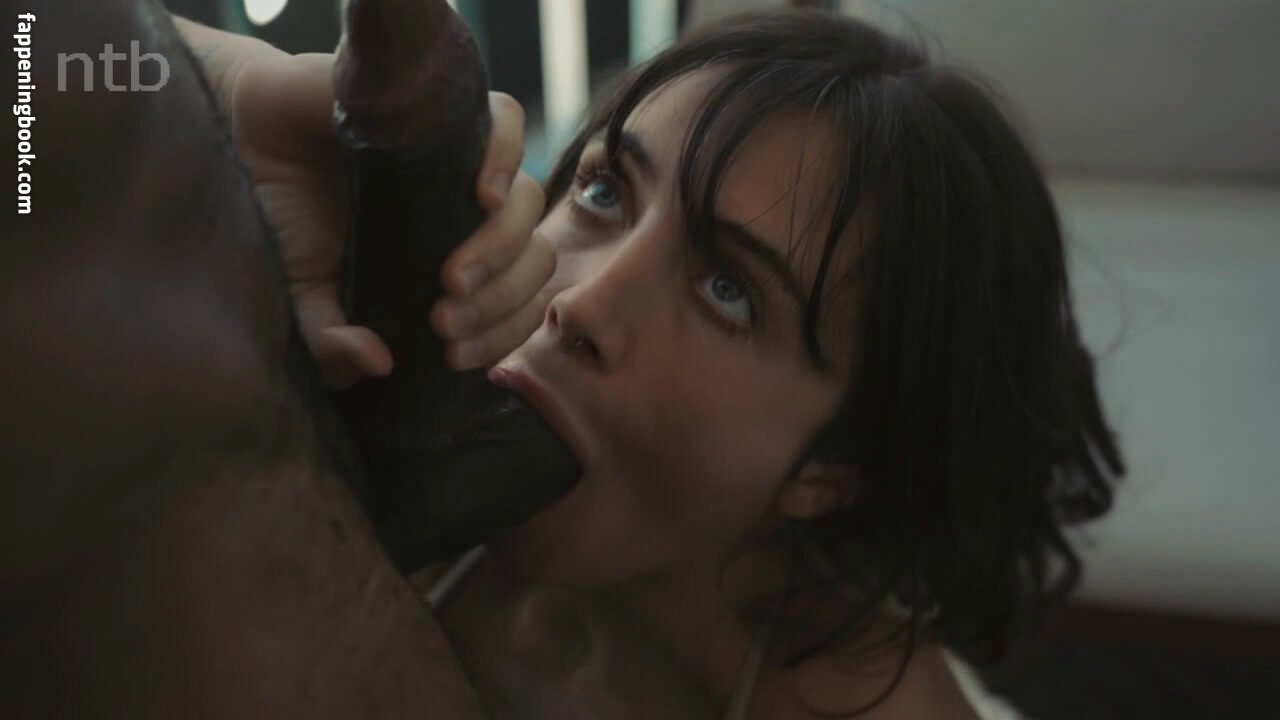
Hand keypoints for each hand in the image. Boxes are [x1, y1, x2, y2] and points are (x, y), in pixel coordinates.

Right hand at [188, 26, 553, 385]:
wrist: (241, 138)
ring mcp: (462, 160)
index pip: (518, 302)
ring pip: (528, 200)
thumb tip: (379, 363)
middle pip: (535, 255)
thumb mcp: (302, 298)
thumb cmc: (280, 220)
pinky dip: (507, 159)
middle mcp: (471, 213)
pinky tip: (485, 197)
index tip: (452, 355)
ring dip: (502, 249)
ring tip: (453, 278)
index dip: (502, 334)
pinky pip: (505, 121)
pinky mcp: (443, 109)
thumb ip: (331, 343)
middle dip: (501, 301)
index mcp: (456, 260)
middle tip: (444, 321)